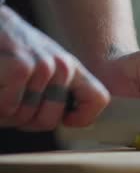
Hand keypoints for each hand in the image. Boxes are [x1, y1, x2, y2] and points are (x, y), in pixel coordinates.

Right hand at [0, 5, 109, 130]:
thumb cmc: (7, 51)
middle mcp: (62, 67)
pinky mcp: (21, 68)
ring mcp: (43, 67)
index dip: (82, 118)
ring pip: (23, 118)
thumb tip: (66, 119)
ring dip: (4, 112)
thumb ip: (54, 90)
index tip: (64, 120)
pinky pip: (7, 109)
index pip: (98, 99)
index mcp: (70, 68)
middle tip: (9, 99)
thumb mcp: (39, 66)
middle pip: (49, 121)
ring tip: (0, 87)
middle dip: (24, 120)